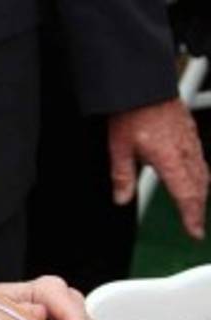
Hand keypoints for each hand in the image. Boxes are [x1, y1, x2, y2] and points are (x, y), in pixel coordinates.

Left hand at [108, 99, 207, 239]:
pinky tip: (196, 178)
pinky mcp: (190, 132)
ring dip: (200, 192)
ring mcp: (191, 141)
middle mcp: (186, 151)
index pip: (186, 195)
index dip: (191, 216)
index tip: (194, 232)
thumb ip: (122, 176)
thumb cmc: (131, 113)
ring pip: (203, 172)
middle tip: (195, 226)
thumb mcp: (119, 147)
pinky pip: (200, 159)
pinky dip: (200, 175)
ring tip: (195, 208)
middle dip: (198, 208)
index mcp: (170, 159)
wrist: (144, 85)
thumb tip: (122, 199)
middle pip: (199, 187)